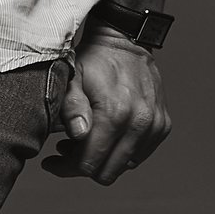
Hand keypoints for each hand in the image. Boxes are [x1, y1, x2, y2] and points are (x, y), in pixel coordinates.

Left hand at [44, 32, 170, 184]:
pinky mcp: (163, 126)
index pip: (88, 163)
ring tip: (86, 140)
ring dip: (103, 159)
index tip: (51, 160)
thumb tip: (79, 135)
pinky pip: (139, 155)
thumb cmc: (94, 60)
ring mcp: (154, 126)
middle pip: (106, 172)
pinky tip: (106, 135)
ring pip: (123, 167)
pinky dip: (121, 151)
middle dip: (82, 165)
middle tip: (66, 149)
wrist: (126, 41)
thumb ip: (71, 106)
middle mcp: (140, 122)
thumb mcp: (72, 78)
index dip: (65, 167)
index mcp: (115, 113)